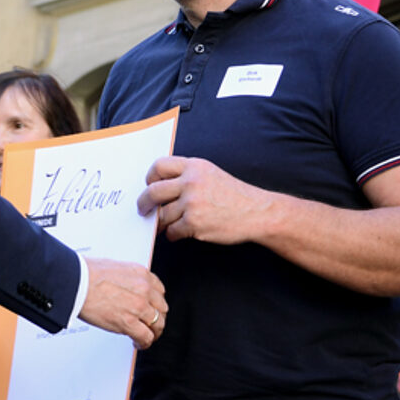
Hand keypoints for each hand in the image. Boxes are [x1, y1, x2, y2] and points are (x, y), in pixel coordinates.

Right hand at [78, 258, 166, 348]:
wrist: (76, 282)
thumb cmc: (88, 274)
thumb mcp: (117, 268)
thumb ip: (128, 279)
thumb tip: (127, 287)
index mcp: (142, 275)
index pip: (160, 292)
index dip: (156, 303)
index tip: (152, 308)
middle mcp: (144, 290)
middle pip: (161, 309)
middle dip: (156, 318)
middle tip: (150, 324)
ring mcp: (138, 307)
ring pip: (157, 325)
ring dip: (153, 333)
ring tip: (146, 337)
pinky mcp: (128, 323)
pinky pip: (146, 337)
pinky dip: (144, 343)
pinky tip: (138, 343)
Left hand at [138, 156, 273, 245]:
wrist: (257, 212)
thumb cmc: (234, 195)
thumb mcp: (211, 174)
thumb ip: (187, 175)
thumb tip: (158, 187)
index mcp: (194, 167)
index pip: (159, 166)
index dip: (150, 177)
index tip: (149, 186)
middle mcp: (191, 182)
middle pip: (153, 192)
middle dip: (144, 203)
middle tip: (143, 210)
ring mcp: (192, 203)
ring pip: (163, 216)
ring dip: (163, 223)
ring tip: (171, 224)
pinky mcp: (195, 224)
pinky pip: (172, 231)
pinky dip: (173, 234)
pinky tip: (182, 232)